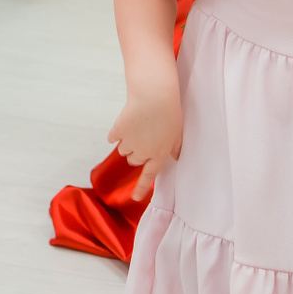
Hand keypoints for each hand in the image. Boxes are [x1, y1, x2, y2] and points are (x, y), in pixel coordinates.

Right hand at [109, 83, 182, 201]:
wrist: (155, 95)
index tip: (135, 198)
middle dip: (136, 151)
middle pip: (133, 160)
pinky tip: (126, 121)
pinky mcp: (118, 132)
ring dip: (127, 141)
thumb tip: (177, 158)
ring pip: (123, 149)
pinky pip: (113, 137)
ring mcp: (129, 143)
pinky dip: (117, 132)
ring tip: (137, 124)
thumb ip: (176, 147)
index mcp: (159, 154)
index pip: (149, 175)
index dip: (141, 187)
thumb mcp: (178, 131)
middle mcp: (143, 153)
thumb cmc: (170, 111)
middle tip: (144, 135)